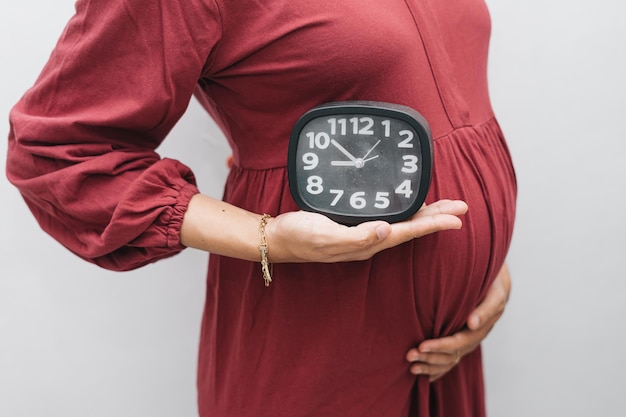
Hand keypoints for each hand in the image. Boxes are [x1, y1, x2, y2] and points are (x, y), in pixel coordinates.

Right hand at [266, 199, 467, 262]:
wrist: (278, 239)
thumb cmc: (299, 236)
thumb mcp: (324, 235)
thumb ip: (355, 236)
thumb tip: (385, 230)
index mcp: (366, 243)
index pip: (407, 232)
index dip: (433, 224)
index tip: (457, 218)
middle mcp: (369, 241)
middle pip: (411, 228)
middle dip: (437, 217)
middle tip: (462, 207)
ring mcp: (362, 235)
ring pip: (402, 224)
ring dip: (425, 216)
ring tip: (445, 207)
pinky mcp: (353, 227)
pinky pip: (388, 220)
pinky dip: (405, 213)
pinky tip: (408, 207)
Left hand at [405, 263, 510, 380]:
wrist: (493, 284)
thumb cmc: (490, 285)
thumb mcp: (494, 294)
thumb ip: (484, 309)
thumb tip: (471, 323)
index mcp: (480, 329)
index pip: (457, 343)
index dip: (439, 346)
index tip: (421, 346)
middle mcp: (473, 339)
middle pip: (450, 356)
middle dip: (429, 357)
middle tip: (409, 356)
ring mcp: (467, 343)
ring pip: (448, 361)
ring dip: (430, 365)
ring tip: (411, 367)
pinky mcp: (460, 343)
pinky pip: (449, 362)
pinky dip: (436, 370)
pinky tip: (423, 376)